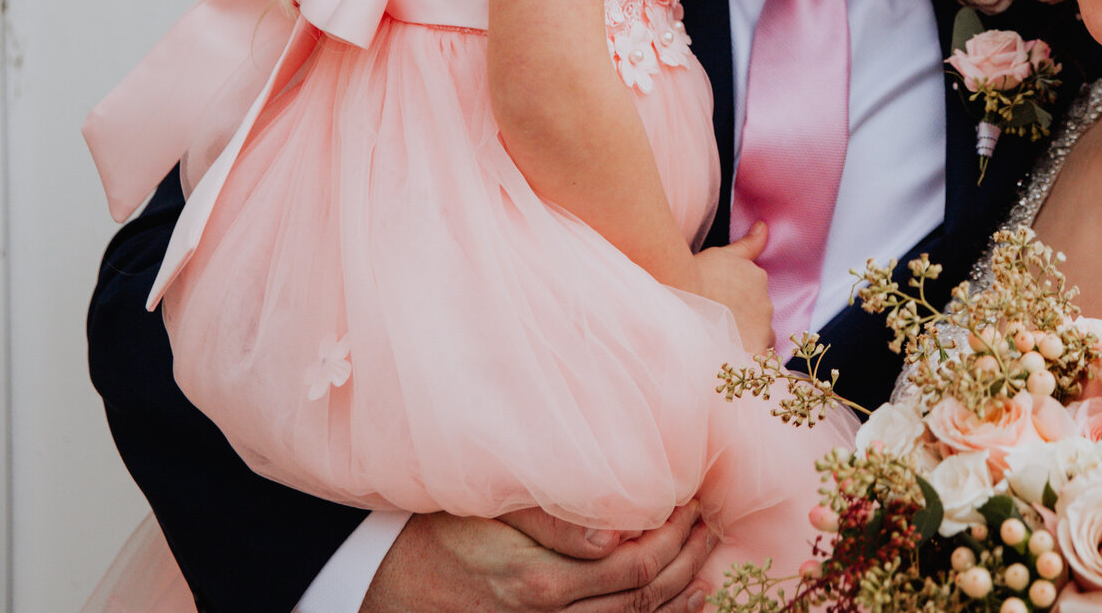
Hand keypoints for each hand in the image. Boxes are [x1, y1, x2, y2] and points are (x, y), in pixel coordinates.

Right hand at [363, 504, 717, 612]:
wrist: (392, 587)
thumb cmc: (442, 533)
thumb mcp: (490, 510)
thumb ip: (554, 519)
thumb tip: (619, 530)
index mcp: (541, 583)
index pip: (635, 565)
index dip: (673, 534)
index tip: (691, 499)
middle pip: (643, 599)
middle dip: (685, 560)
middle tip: (708, 524)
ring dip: (677, 593)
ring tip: (706, 560)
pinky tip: (679, 603)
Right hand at [682, 223, 773, 353]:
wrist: (681, 298)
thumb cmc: (697, 275)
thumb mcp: (724, 254)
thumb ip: (748, 243)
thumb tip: (764, 226)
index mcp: (759, 279)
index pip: (757, 299)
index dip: (740, 308)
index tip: (722, 310)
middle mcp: (767, 303)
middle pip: (761, 321)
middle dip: (744, 326)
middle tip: (717, 328)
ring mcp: (763, 328)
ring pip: (761, 341)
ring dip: (746, 343)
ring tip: (720, 345)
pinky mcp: (755, 352)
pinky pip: (758, 364)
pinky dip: (748, 364)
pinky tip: (728, 362)